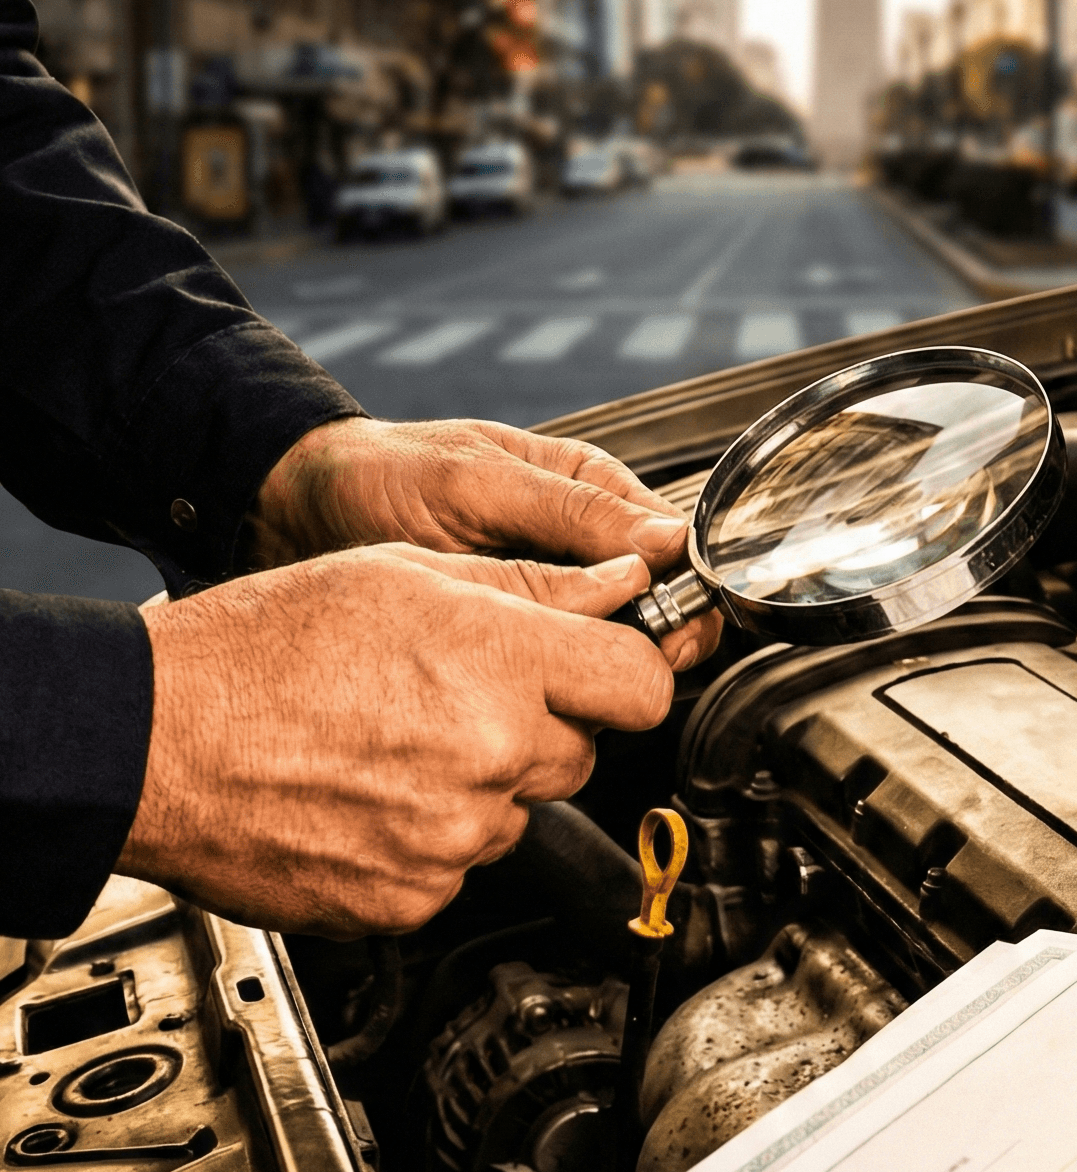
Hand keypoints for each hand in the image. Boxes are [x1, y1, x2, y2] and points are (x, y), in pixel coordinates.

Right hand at [119, 546, 673, 934]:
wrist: (151, 743)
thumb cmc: (256, 650)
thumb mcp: (397, 575)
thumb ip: (528, 588)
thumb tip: (618, 588)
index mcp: (498, 664)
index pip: (643, 685)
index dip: (627, 673)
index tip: (604, 669)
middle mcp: (489, 758)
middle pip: (579, 754)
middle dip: (536, 727)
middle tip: (451, 696)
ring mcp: (452, 842)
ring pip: (514, 814)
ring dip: (477, 785)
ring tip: (387, 743)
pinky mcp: (411, 901)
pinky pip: (456, 870)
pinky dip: (423, 842)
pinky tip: (363, 796)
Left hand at [250, 417, 718, 671]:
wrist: (298, 510)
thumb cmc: (380, 476)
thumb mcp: (476, 484)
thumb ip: (570, 511)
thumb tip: (666, 541)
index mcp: (589, 489)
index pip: (673, 548)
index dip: (682, 595)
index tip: (665, 634)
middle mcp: (580, 543)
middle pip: (656, 607)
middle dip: (649, 642)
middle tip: (617, 667)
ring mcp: (547, 593)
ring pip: (609, 646)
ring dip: (599, 668)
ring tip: (570, 684)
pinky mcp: (511, 636)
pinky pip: (556, 666)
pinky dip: (555, 684)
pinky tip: (536, 695)